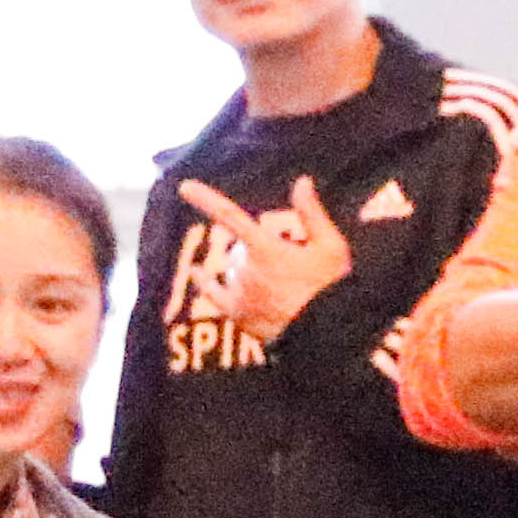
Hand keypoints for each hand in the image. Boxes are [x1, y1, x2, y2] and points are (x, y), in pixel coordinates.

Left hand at [174, 171, 353, 338]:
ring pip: (234, 270)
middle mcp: (246, 270)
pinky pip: (214, 293)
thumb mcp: (330, 247)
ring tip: (280, 286)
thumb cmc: (332, 289)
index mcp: (266, 249)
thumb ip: (312, 213)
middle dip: (259, 252)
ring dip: (248, 269)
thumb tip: (301, 181)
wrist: (327, 336)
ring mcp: (239, 294)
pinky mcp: (237, 315)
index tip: (184, 187)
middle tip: (292, 269)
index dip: (206, 200)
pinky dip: (205, 282)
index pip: (229, 217)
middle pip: (241, 249)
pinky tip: (195, 272)